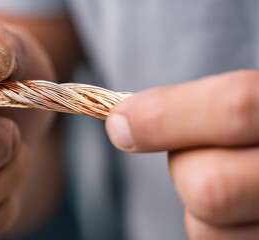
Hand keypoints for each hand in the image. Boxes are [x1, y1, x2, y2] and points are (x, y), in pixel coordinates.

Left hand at [106, 71, 258, 238]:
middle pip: (209, 184)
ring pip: (205, 225)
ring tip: (227, 175)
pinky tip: (234, 205)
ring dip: (195, 199)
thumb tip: (121, 123)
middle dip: (182, 163)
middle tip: (195, 147)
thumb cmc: (258, 128)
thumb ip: (199, 105)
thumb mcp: (250, 100)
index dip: (163, 116)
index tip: (120, 121)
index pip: (234, 107)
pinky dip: (209, 224)